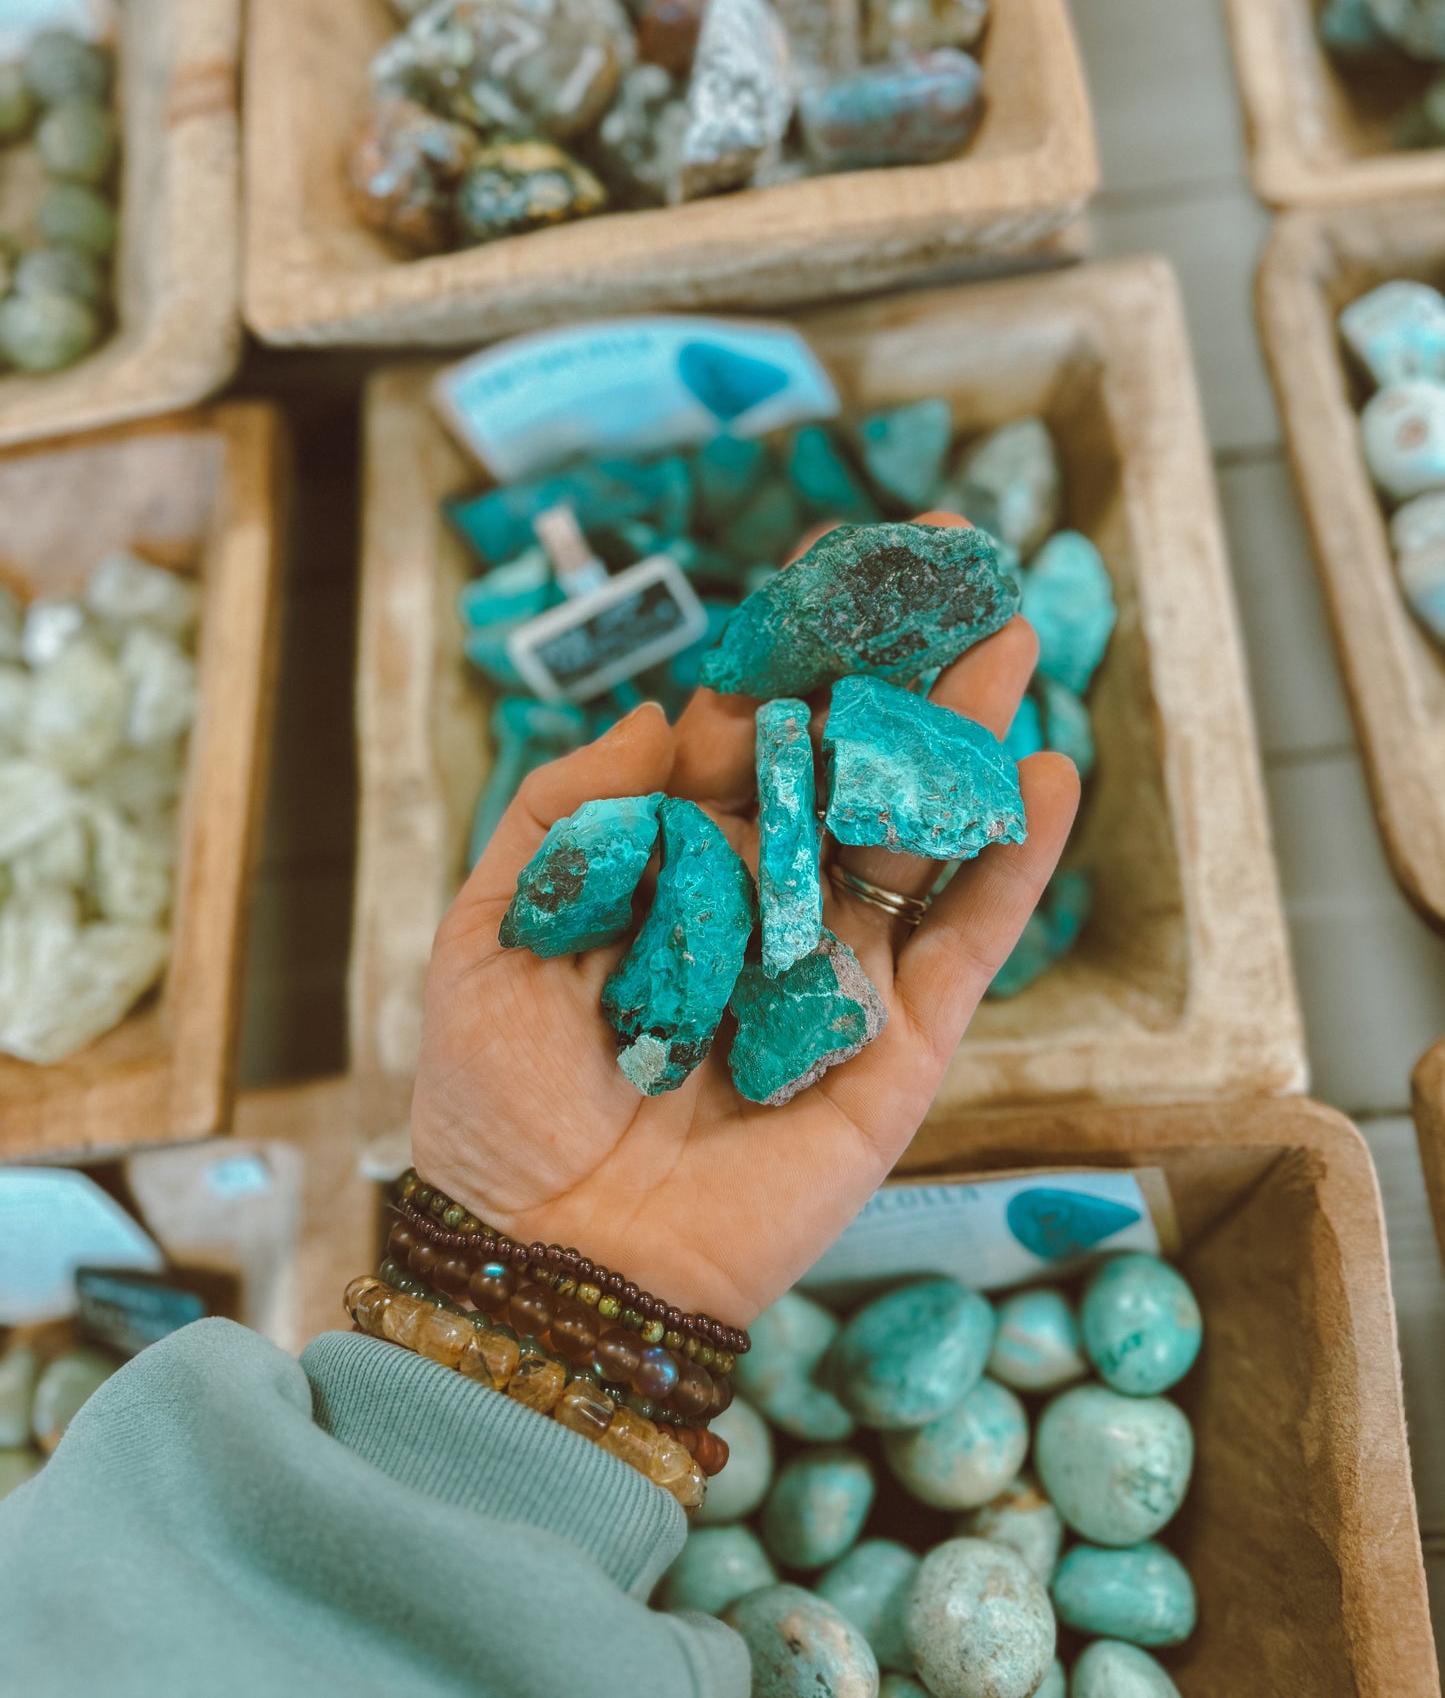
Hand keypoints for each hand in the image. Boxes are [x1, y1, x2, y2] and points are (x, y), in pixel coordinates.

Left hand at [412, 515, 1079, 1328]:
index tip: (839, 564)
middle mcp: (769, 906)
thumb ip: (569, 813)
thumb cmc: (501, 1102)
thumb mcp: (494, 931)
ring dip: (965, 740)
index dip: (792, 652)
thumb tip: (669, 709)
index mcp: (677, 871)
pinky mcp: (900, 1045)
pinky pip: (967, 942)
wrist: (550, 1258)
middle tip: (955, 569)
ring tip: (1009, 642)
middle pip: (850, 766)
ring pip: (917, 836)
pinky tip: (1046, 775)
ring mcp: (842, 972)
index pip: (751, 737)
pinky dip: (1011, 865)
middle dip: (898, 670)